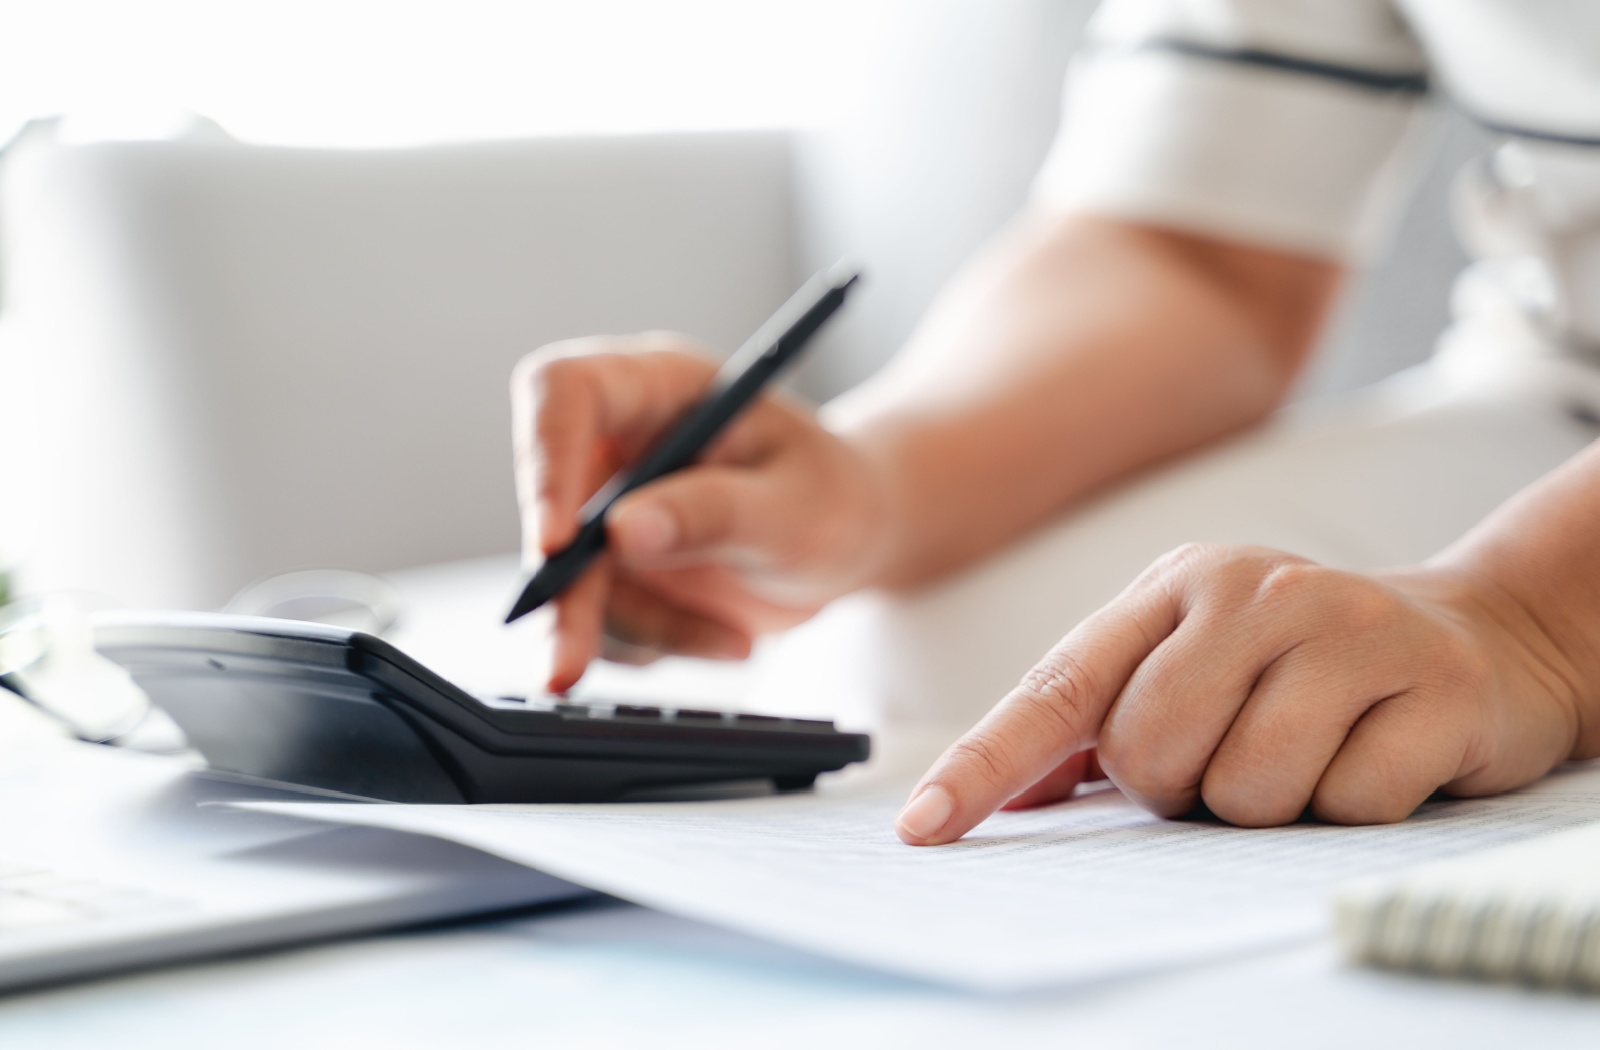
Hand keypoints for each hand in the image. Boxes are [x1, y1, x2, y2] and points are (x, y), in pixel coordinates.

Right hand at [512, 334, 891, 691]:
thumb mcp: (795, 506)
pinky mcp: (612, 567)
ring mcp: (607, 506)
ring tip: (736, 638)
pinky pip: (602, 621)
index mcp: (658, 386)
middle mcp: (616, 441)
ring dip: (646, 628)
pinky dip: (657, 645)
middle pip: (548, 505)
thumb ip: (715, 513)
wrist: (852, 537)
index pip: (562, 392)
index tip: (558, 544)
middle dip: (566, 594)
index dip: (543, 461)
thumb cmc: (833, 495)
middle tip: (568, 665)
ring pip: (575, 581)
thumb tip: (625, 530)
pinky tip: (721, 635)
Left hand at [895, 543, 1583, 843]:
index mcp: (1176, 585)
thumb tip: (1015, 793)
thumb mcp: (1199, 662)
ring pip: (1245, 788)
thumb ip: (1107, 717)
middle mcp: (1253, 589)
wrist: (1476, 634)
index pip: (1059, 687)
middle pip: (1149, 751)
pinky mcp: (1432, 681)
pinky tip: (1378, 754)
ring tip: (1311, 753)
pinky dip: (1352, 805)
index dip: (986, 763)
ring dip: (1269, 804)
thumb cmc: (1304, 666)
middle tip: (1236, 756)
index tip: (924, 826)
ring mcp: (1347, 625)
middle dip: (1180, 788)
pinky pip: (1346, 803)